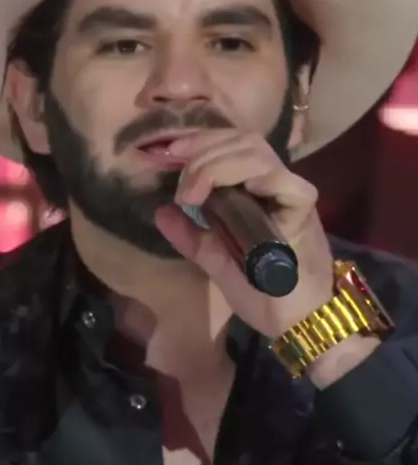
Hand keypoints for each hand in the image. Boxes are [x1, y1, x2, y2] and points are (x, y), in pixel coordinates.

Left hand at [154, 129, 333, 338]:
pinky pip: (289, 184)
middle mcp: (273, 185)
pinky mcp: (303, 214)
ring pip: (259, 155)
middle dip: (204, 150)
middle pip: (243, 141)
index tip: (170, 152)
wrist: (294, 323)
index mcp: (254, 190)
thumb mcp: (215, 259)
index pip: (231, 145)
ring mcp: (289, 196)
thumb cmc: (261, 292)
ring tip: (195, 194)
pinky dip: (264, 178)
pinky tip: (241, 189)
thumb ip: (190, 235)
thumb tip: (160, 211)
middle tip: (182, 181)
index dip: (200, 141)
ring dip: (219, 165)